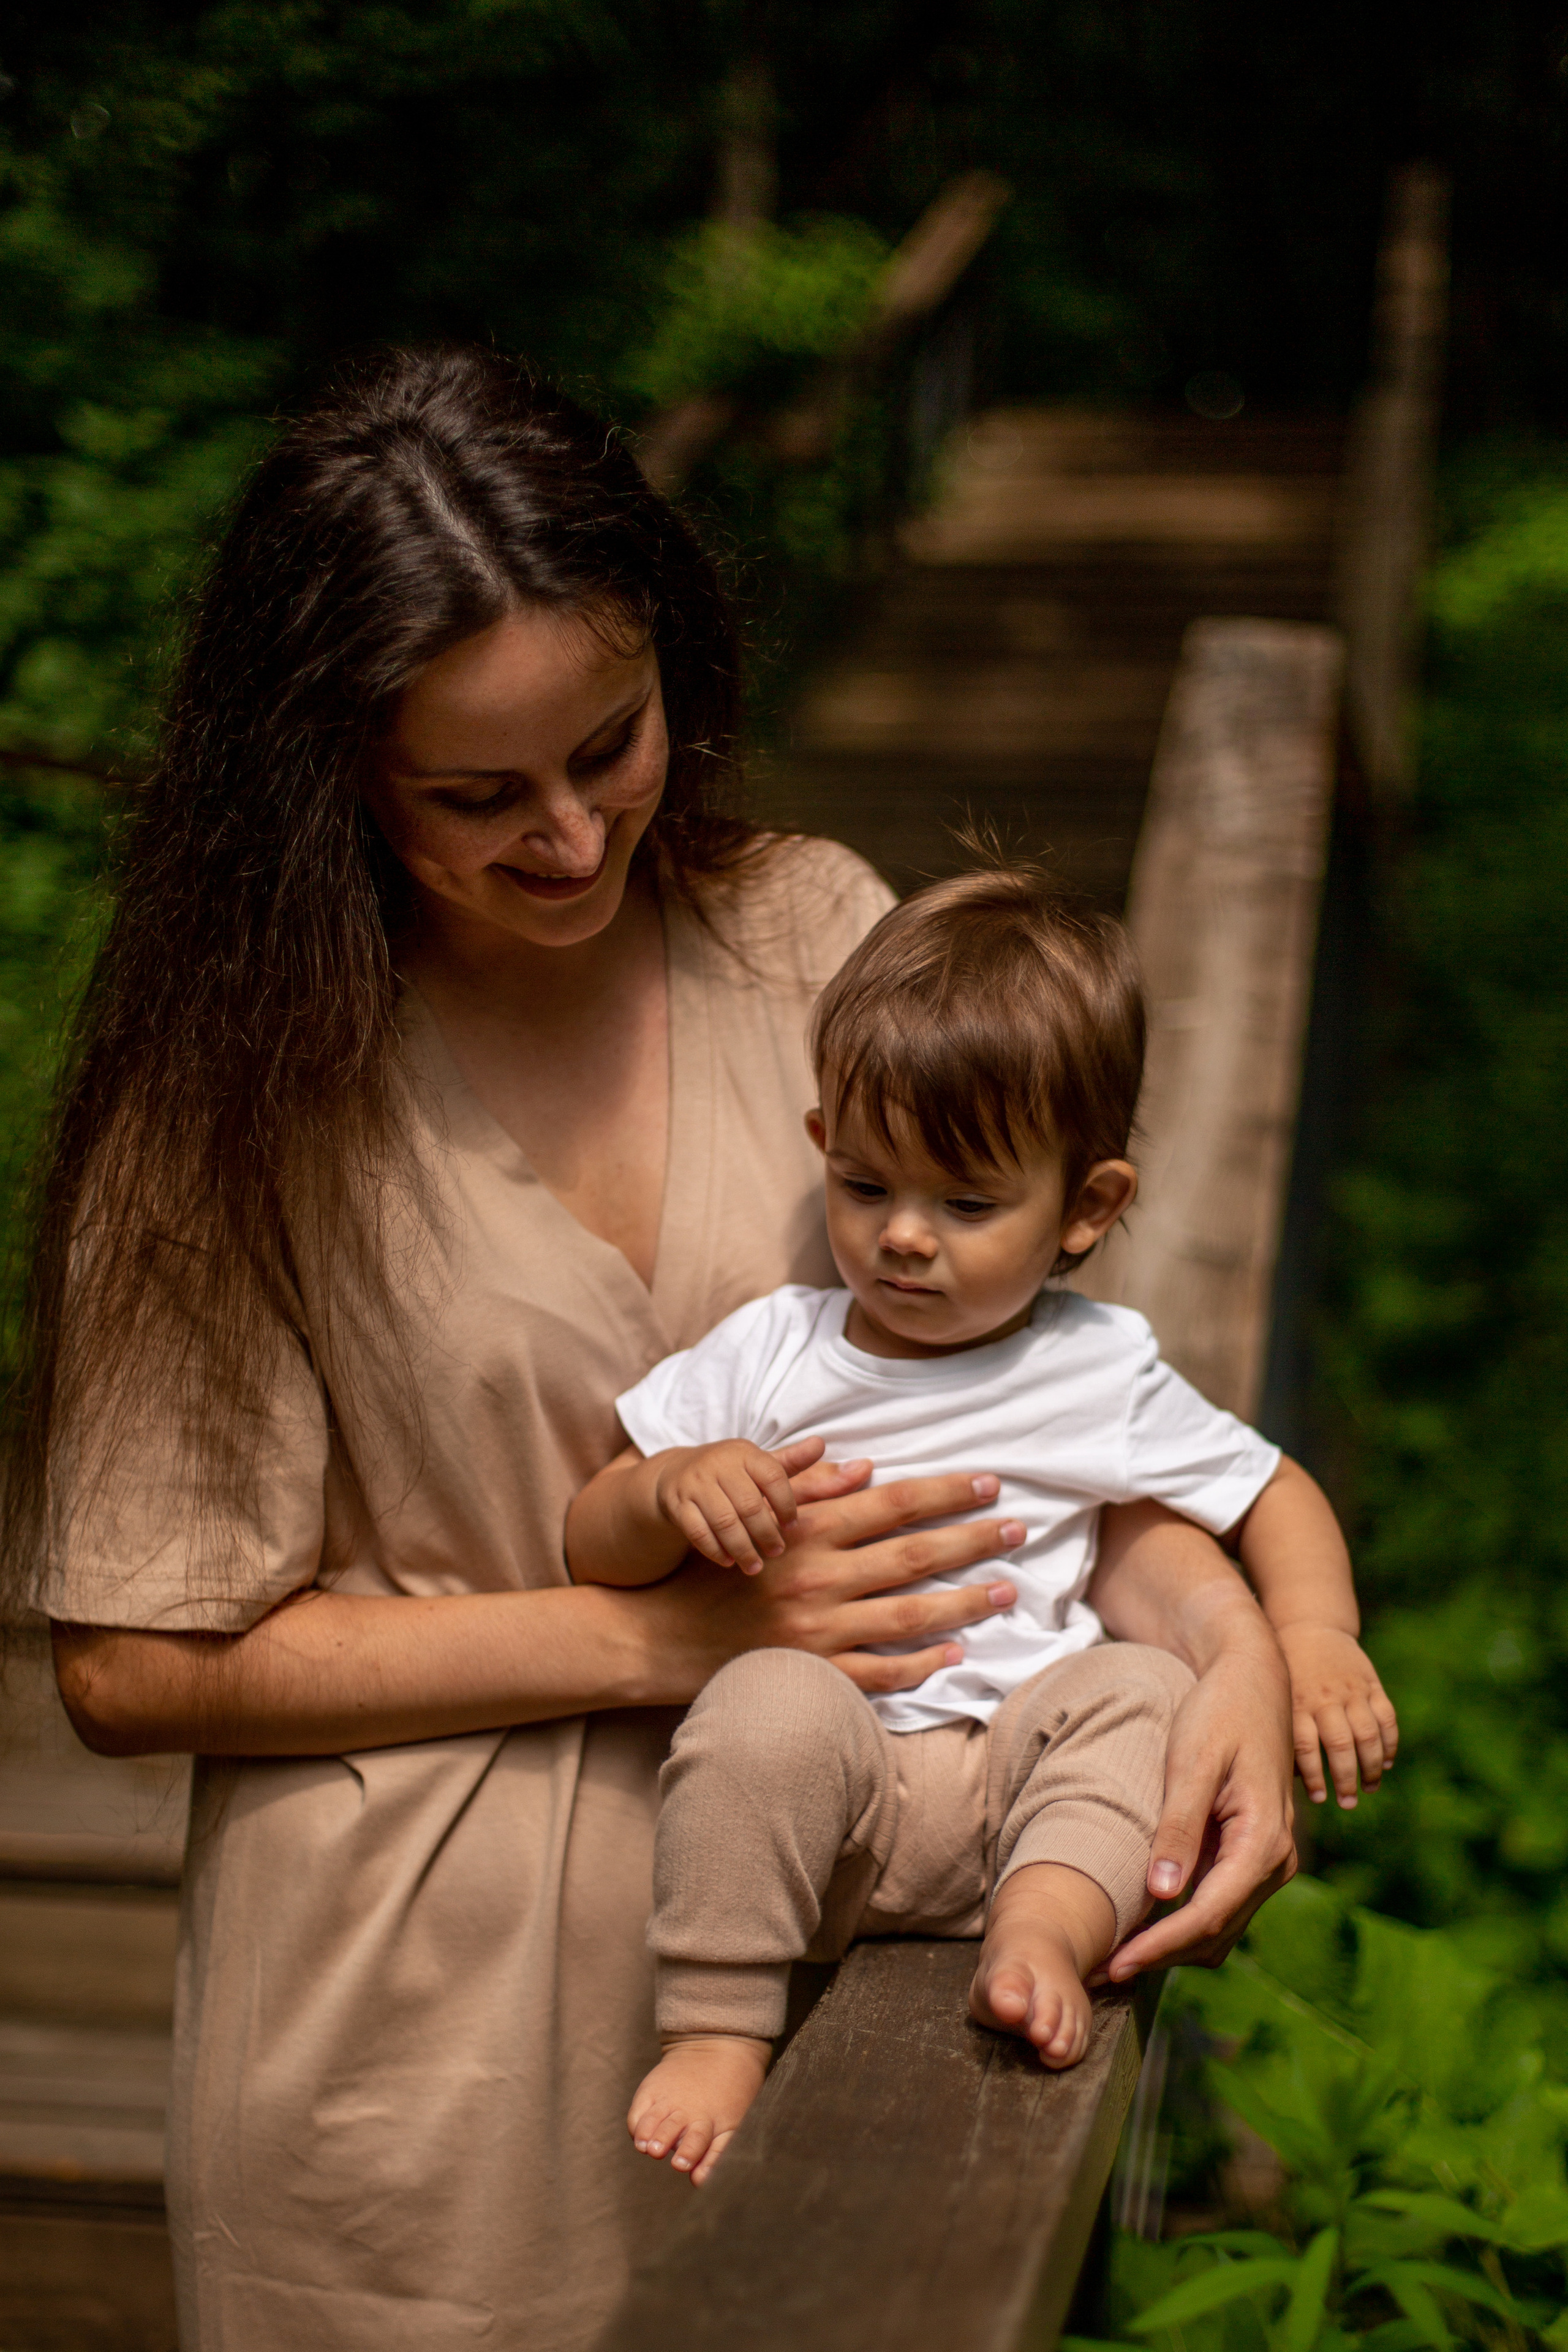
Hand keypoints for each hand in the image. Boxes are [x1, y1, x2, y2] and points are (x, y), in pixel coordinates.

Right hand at [638, 1471, 1025, 1701]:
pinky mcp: (815, 1674)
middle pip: (915, 1555)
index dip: (947, 1491)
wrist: (656, 1636)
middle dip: (974, 1540)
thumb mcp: (753, 1517)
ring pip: (912, 1616)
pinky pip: (883, 1673)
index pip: (894, 1504)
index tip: (990, 1482)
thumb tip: (864, 1466)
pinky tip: (955, 1651)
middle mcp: (819, 1578)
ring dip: (966, 1602)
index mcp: (807, 1531)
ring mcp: (820, 1632)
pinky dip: (923, 1664)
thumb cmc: (708, 1569)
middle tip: (1019, 1529)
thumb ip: (807, 1489)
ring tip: (1006, 1590)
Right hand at [653, 1437, 838, 1572]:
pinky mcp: (676, 1503)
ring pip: (723, 1520)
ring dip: (742, 1547)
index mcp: (749, 1454)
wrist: (675, 1478)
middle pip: (750, 1503)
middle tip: (777, 1554)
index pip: (775, 1477)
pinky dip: (714, 1549)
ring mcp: (695, 1482)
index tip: (794, 1527)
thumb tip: (863, 1467)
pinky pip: (696, 1530)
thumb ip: (811, 1475)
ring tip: (754, 1567)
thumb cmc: (736, 1478)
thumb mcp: (768, 1473)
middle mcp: (720, 1463)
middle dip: (766, 1533)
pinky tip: (727, 1562)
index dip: (788, 1505)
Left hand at [1105, 1618, 1296, 1978]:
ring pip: (1219, 1926)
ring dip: (1171, 1946)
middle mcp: (1274, 1862)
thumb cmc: (1220, 1713)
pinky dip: (1182, 1922)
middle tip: (1099, 1970)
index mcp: (1263, 1842)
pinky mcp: (1251, 1854)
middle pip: (1214, 1933)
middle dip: (1160, 1956)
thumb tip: (1163, 1895)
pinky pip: (1219, 1904)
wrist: (1254, 1681)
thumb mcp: (1193, 1763)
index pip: (1207, 1917)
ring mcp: (1266, 1861)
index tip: (1114, 1965)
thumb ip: (1180, 1828)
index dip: (1159, 1947)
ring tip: (1112, 1953)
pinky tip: (1140, 1920)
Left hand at [1276, 1621, 1397, 1807]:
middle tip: (1348, 1802)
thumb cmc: (1287, 1674)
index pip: (1306, 1747)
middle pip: (1340, 1744)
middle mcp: (1324, 1698)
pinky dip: (1389, 1743)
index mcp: (1296, 1703)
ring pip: (1367, 1734)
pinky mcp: (1371, 1684)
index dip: (1313, 1777)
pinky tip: (1386, 1762)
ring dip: (1371, 1766)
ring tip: (1370, 1787)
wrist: (1308, 1627)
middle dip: (1346, 1778)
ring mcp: (1351, 1690)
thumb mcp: (1278, 1698)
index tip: (1319, 1799)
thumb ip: (1285, 1733)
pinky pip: (1386, 1717)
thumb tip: (1292, 1780)